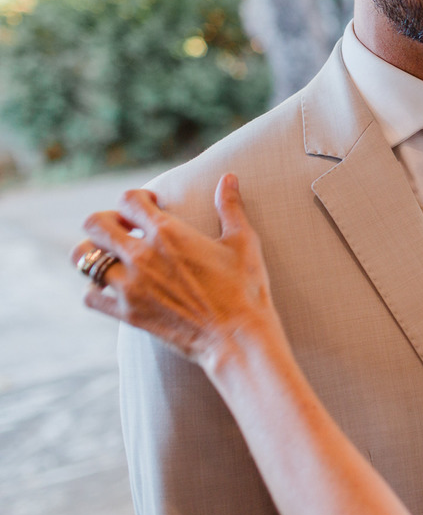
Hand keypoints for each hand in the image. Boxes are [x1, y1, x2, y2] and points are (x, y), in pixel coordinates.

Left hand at [71, 174, 280, 367]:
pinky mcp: (127, 313)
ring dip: (94, 253)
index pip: (129, 199)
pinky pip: (90, 295)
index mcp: (169, 233)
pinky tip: (112, 288)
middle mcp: (142, 256)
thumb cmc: (245, 289)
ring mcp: (130, 286)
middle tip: (126, 230)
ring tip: (112, 258)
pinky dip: (95, 290)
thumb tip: (229, 177)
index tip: (149, 206)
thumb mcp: (243, 243)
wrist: (237, 338)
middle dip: (106, 221)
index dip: (137, 198)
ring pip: (83, 258)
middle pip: (95, 224)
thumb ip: (231, 207)